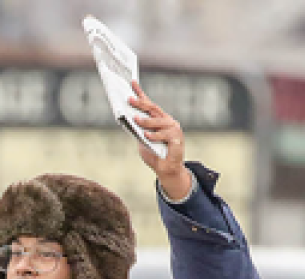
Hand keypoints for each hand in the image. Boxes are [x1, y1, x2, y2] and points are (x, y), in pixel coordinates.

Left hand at [129, 81, 193, 200]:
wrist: (167, 170)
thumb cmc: (154, 154)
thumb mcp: (142, 141)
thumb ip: (137, 131)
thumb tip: (127, 119)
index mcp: (159, 119)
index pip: (149, 104)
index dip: (141, 94)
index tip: (132, 83)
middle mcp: (168, 121)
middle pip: (153, 109)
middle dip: (141, 103)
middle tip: (129, 99)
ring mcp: (174, 129)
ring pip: (158, 121)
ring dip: (146, 121)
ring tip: (135, 119)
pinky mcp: (177, 140)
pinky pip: (164, 136)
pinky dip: (154, 135)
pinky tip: (146, 135)